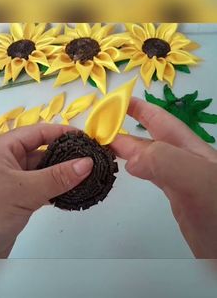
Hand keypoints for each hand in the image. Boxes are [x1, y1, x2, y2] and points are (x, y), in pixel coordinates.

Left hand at [0, 124, 92, 257]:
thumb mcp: (23, 190)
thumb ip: (57, 177)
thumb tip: (88, 163)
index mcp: (1, 148)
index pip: (37, 132)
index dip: (61, 133)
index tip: (85, 138)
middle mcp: (6, 161)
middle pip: (42, 150)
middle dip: (66, 154)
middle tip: (90, 158)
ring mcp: (12, 181)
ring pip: (43, 171)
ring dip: (63, 174)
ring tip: (87, 174)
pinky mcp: (17, 198)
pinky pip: (41, 187)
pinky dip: (56, 189)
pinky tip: (73, 191)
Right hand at [111, 97, 216, 257]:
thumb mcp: (197, 179)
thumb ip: (165, 162)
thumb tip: (131, 159)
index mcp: (190, 148)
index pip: (160, 120)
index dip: (139, 108)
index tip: (116, 102)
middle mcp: (185, 160)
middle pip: (150, 137)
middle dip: (126, 128)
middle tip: (101, 127)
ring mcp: (181, 178)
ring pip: (149, 156)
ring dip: (128, 148)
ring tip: (108, 146)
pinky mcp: (176, 196)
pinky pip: (151, 174)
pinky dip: (137, 167)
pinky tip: (131, 168)